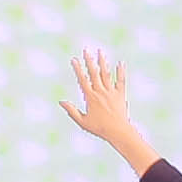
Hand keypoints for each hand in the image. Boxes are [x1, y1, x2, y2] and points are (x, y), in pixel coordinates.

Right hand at [56, 48, 157, 170]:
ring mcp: (111, 92)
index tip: (74, 59)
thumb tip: (61, 102)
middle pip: (94, 73)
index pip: (82, 80)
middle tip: (86, 50)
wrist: (118, 131)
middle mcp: (101, 92)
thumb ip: (71, 111)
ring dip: (103, 62)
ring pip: (106, 74)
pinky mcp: (120, 94)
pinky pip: (121, 80)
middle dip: (89, 60)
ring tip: (100, 51)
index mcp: (90, 97)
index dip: (77, 69)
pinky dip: (120, 71)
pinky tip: (120, 62)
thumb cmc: (99, 128)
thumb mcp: (82, 122)